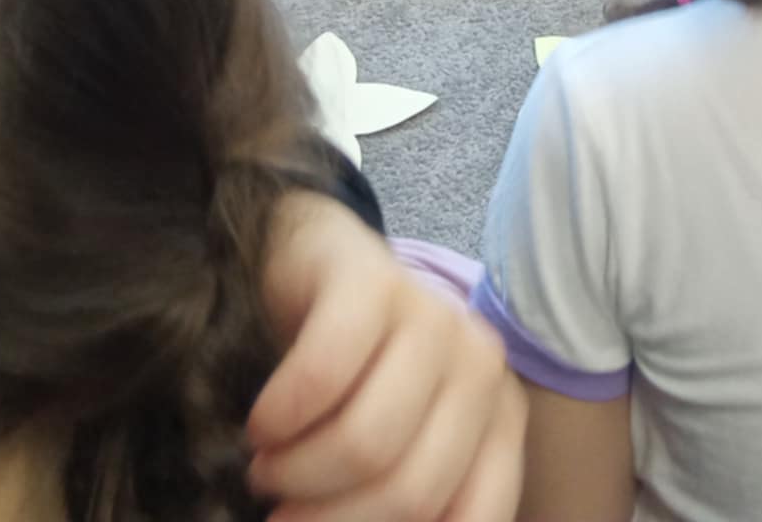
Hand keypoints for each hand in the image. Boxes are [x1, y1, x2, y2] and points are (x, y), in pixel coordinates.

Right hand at [249, 192, 523, 521]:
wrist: (310, 265)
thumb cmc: (352, 378)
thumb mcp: (393, 445)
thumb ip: (404, 494)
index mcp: (499, 421)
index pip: (474, 518)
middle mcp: (480, 367)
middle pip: (411, 491)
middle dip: (328, 521)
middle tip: (282, 513)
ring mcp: (432, 316)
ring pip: (366, 443)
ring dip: (295, 475)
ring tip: (268, 469)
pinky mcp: (372, 280)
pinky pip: (322, 376)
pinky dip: (278, 418)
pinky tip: (262, 425)